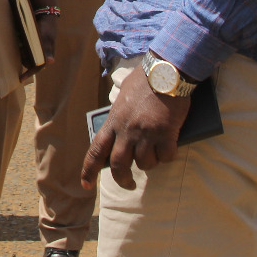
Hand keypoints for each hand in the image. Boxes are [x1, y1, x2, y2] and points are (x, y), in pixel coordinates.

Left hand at [21, 10, 56, 79]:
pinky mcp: (33, 47)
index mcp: (46, 57)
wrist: (46, 18)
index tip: (20, 79)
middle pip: (29, 64)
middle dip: (23, 61)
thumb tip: (51, 61)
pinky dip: (22, 50)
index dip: (28, 74)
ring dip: (22, 55)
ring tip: (21, 45)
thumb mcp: (46, 38)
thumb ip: (48, 50)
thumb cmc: (46, 29)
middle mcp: (42, 56)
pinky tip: (20, 44)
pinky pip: (25, 53)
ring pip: (26, 59)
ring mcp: (38, 52)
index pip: (36, 69)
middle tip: (20, 50)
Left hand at [81, 62, 191, 190]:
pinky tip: (170, 148)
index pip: (96, 151)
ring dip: (150, 163)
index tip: (86, 184)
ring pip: (145, 164)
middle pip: (119, 165)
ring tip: (155, 154)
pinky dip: (168, 156)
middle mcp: (127, 130)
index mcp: (113, 121)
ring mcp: (146, 134)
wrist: (166, 71)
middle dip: (123, 180)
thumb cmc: (145, 81)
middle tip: (128, 184)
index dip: (89, 170)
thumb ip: (119, 115)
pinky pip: (166, 157)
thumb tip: (120, 129)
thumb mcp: (124, 97)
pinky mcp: (166, 134)